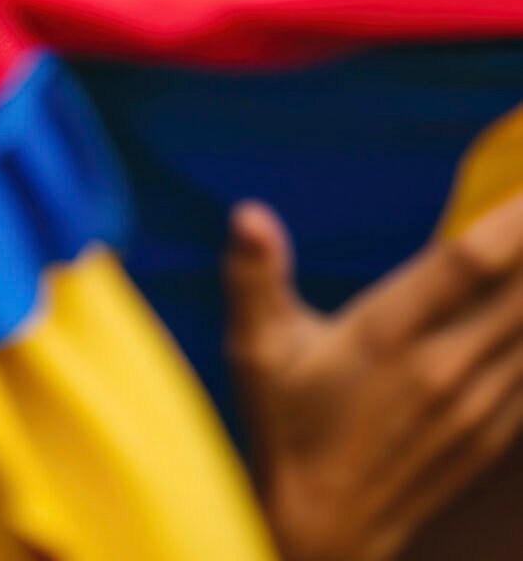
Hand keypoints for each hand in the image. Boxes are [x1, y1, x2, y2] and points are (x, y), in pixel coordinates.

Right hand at [228, 193, 522, 560]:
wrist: (324, 532)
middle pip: (517, 293)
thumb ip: (254, 278)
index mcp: (387, 336)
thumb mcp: (257, 352)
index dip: (509, 218)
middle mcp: (442, 370)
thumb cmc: (288, 428)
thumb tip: (249, 214)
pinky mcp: (489, 437)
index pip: (465, 262)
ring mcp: (473, 408)